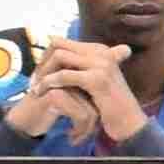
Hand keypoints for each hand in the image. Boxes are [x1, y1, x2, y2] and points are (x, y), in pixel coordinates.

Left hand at [22, 39, 146, 148]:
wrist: (129, 122)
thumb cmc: (110, 105)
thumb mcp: (96, 80)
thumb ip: (80, 68)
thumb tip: (55, 59)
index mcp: (100, 50)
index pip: (62, 42)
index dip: (46, 56)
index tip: (39, 73)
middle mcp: (101, 52)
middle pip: (58, 44)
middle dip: (42, 61)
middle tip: (34, 79)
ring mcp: (101, 64)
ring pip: (59, 56)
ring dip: (43, 72)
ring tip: (36, 87)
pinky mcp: (97, 79)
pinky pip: (64, 75)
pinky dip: (49, 83)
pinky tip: (42, 93)